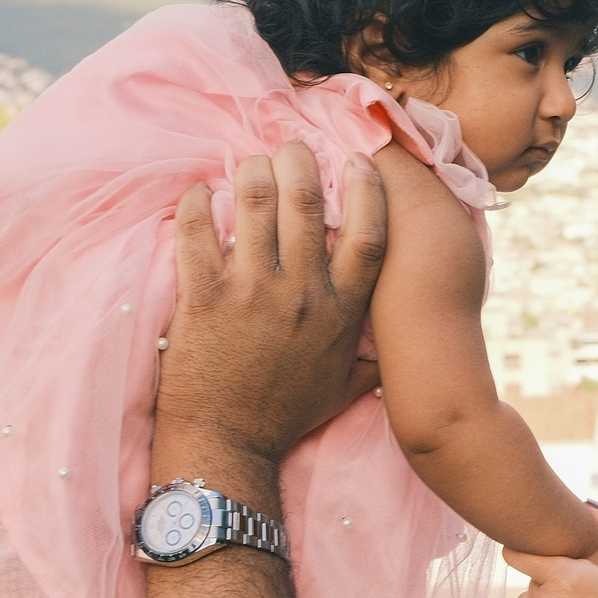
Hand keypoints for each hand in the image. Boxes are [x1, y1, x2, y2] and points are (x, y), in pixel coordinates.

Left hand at [156, 145, 387, 467]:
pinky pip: (197, 229)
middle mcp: (302, 295)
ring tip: (248, 166)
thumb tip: (399, 346)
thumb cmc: (285, 417)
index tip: (357, 162)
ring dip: (251, 171)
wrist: (228, 446)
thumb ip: (371, 357)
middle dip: (298, 161)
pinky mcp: (203, 297)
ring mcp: (251, 292)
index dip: (366, 189)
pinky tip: (201, 193)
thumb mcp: (344, 387)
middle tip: (288, 151)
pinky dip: (199, 201)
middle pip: (306, 201)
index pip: (368, 234)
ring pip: (254, 201)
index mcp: (341, 313)